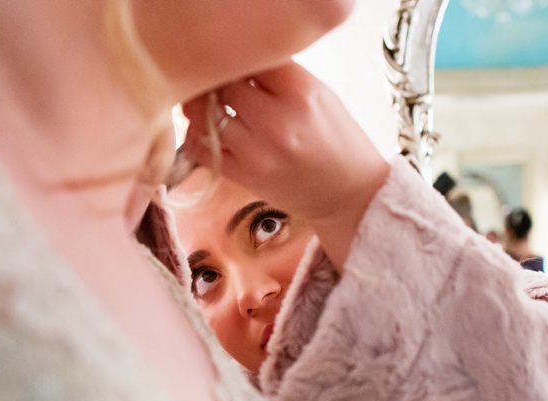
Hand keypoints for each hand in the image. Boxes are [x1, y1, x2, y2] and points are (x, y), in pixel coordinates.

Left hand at [182, 62, 390, 269]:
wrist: (350, 195)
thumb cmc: (339, 143)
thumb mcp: (322, 96)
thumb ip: (282, 76)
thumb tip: (241, 63)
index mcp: (301, 91)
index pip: (253, 58)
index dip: (246, 62)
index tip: (249, 72)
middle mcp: (277, 119)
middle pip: (226, 84)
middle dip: (225, 85)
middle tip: (231, 91)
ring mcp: (258, 150)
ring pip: (207, 113)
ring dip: (206, 108)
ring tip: (217, 109)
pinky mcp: (245, 175)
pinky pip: (201, 148)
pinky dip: (197, 136)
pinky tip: (209, 132)